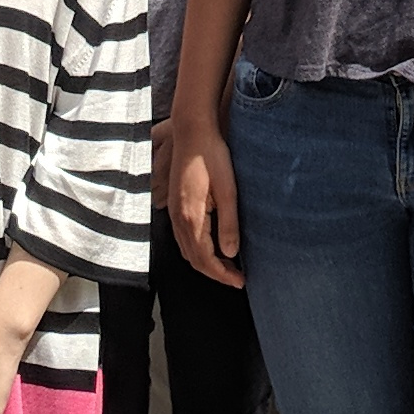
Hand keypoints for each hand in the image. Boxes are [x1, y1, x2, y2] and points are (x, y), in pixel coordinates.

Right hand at [167, 119, 242, 288]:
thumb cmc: (212, 157)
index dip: (223, 275)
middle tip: (237, 278)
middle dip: (215, 273)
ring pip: (186, 250)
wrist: (192, 131)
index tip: (241, 282)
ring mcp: (172, 212)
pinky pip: (182, 238)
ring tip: (227, 267)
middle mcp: (177, 218)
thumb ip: (229, 223)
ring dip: (205, 263)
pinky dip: (196, 250)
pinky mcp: (174, 205)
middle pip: (193, 259)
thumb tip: (231, 254)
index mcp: (191, 217)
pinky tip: (211, 246)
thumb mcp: (228, 190)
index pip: (205, 259)